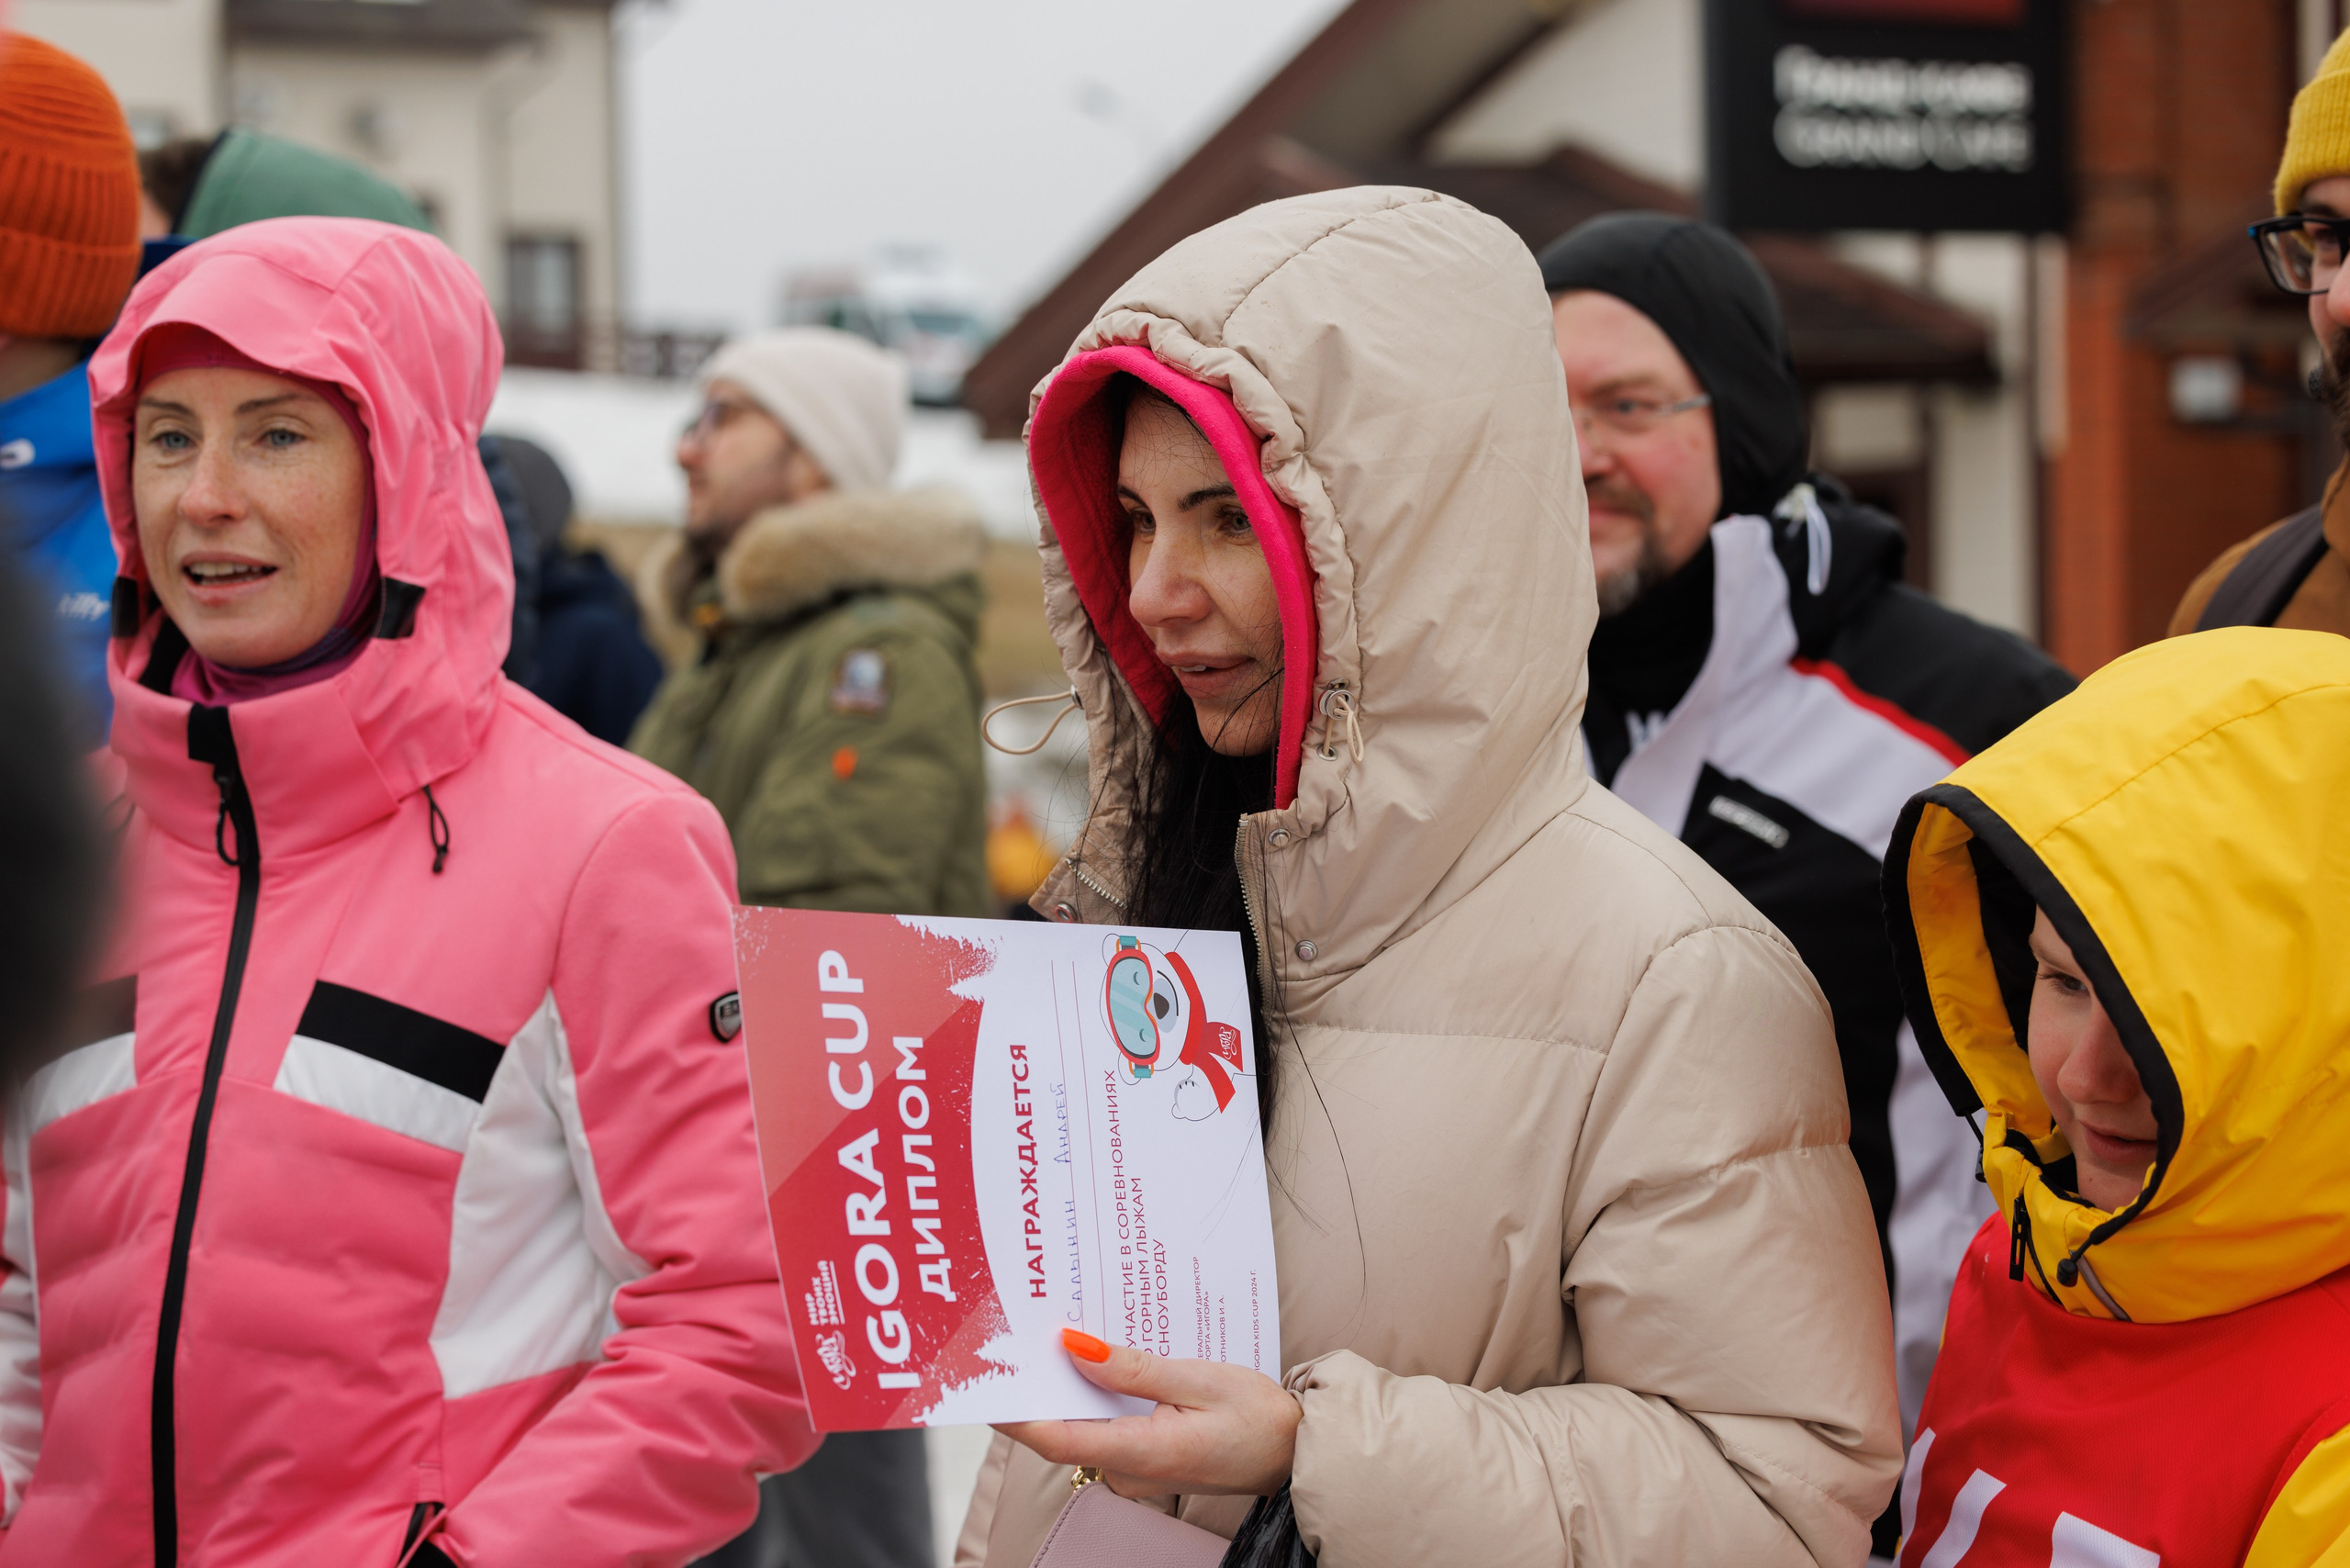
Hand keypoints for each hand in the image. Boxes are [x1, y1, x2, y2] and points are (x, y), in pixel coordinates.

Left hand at [993, 1328, 1299, 1498]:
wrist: (1296, 1452)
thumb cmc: (1258, 1417)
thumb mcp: (1198, 1378)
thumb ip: (1133, 1368)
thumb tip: (1074, 1348)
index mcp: (1141, 1452)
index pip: (1057, 1438)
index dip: (1016, 1411)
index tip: (986, 1381)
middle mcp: (1129, 1468)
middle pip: (1064, 1428)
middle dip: (1040, 1383)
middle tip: (1018, 1332)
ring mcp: (1136, 1468)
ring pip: (1085, 1424)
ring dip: (1069, 1384)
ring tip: (1052, 1332)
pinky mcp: (1144, 1458)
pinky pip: (1107, 1425)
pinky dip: (1095, 1394)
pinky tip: (1094, 1358)